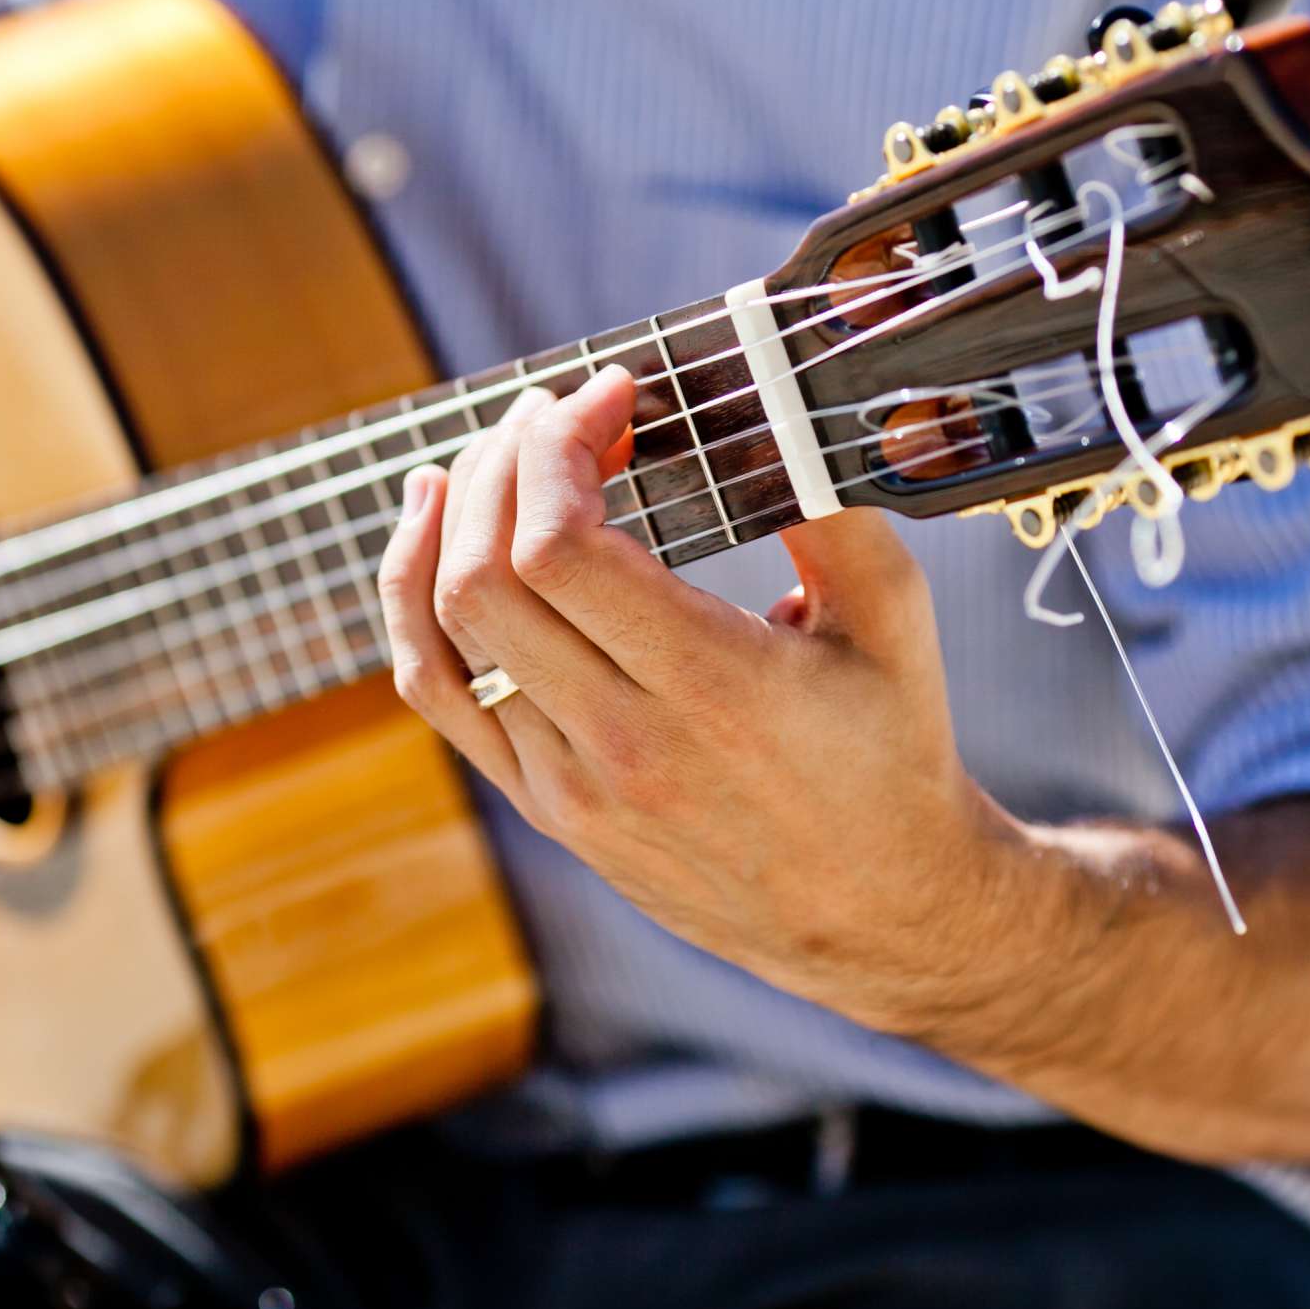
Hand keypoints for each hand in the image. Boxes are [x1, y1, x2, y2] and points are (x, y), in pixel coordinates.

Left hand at [377, 366, 1031, 1033]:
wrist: (879, 914)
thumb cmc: (893, 753)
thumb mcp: (894, 618)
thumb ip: (830, 502)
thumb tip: (764, 401)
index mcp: (710, 687)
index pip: (560, 547)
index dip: (558, 447)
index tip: (609, 394)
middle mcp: (622, 744)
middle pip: (484, 578)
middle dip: (501, 464)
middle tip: (549, 413)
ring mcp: (571, 786)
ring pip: (442, 636)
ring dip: (448, 522)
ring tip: (482, 457)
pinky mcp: (547, 810)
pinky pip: (441, 696)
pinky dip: (414, 606)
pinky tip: (430, 539)